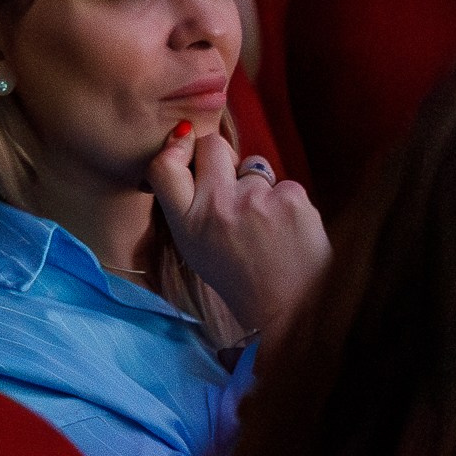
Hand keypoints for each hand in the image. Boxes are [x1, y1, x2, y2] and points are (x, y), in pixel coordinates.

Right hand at [147, 126, 328, 336]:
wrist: (290, 310)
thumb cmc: (240, 278)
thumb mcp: (195, 248)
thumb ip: (186, 203)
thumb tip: (184, 147)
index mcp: (188, 224)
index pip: (164, 166)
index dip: (175, 147)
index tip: (185, 145)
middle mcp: (216, 207)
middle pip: (212, 145)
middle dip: (222, 156)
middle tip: (232, 183)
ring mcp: (255, 200)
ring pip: (253, 165)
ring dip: (259, 186)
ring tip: (265, 224)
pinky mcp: (291, 199)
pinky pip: (284, 184)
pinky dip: (287, 202)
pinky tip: (288, 229)